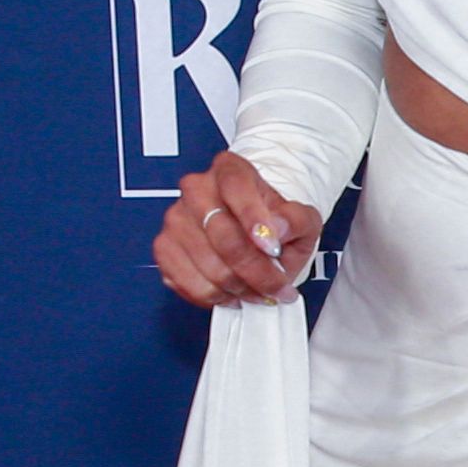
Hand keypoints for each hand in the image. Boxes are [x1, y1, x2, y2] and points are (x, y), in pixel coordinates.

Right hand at [151, 153, 315, 305]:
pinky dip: (216, 296)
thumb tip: (279, 227)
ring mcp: (176, 218)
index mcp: (229, 170)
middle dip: (256, 271)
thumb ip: (296, 220)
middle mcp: (196, 189)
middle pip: (222, 236)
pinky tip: (234, 292)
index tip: (273, 248)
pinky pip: (188, 282)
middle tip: (277, 286)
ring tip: (259, 292)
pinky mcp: (165, 248)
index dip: (253, 219)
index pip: (235, 186)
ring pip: (207, 265)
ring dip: (239, 288)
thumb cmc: (275, 222)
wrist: (254, 230)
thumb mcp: (302, 218)